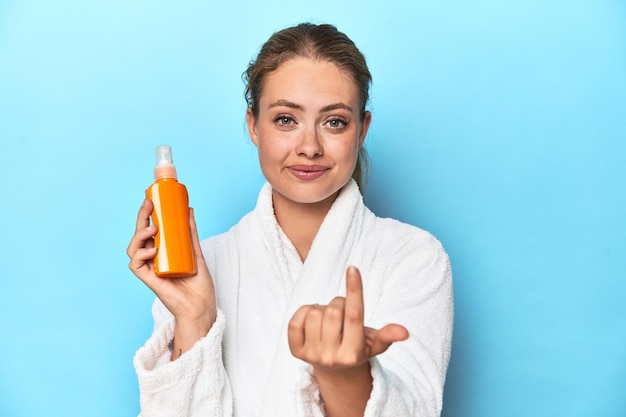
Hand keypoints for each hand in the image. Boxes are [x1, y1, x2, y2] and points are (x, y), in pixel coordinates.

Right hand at [126, 199, 216, 356]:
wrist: (202, 305)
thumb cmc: (199, 283)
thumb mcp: (196, 252)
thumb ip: (190, 232)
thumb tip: (189, 209)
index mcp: (163, 250)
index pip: (150, 229)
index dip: (148, 214)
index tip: (152, 199)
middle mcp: (153, 258)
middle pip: (140, 235)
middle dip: (141, 217)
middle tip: (149, 204)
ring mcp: (150, 268)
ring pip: (133, 247)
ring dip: (140, 235)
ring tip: (153, 227)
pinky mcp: (149, 279)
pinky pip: (136, 265)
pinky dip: (141, 254)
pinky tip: (152, 249)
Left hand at [287, 266, 408, 371]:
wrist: (334, 370)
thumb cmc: (358, 347)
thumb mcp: (374, 343)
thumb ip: (387, 335)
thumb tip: (405, 333)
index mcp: (354, 352)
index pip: (355, 316)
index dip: (354, 290)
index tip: (352, 268)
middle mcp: (332, 357)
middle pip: (333, 310)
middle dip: (339, 303)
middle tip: (341, 312)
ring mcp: (312, 355)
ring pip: (315, 312)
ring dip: (322, 308)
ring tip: (328, 319)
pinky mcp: (295, 351)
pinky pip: (296, 319)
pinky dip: (305, 312)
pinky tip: (313, 320)